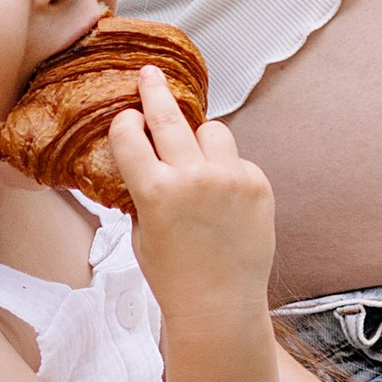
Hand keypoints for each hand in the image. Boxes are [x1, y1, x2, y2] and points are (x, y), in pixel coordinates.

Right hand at [107, 68, 275, 332]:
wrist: (220, 306)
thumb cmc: (174, 277)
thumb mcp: (141, 232)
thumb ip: (143, 190)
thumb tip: (146, 159)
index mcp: (154, 191)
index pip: (129, 134)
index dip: (125, 123)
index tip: (127, 118)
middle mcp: (193, 178)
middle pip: (168, 116)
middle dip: (155, 91)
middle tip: (150, 76)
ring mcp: (229, 179)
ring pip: (211, 130)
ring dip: (199, 139)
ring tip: (196, 160)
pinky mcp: (257, 184)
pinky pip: (236, 159)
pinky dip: (227, 170)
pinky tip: (222, 199)